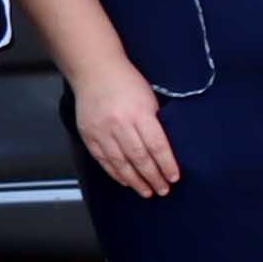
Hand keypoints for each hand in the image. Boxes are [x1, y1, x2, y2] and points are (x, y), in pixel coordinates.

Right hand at [75, 68, 178, 196]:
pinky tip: (126, 180)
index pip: (157, 146)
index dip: (166, 165)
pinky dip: (116, 173)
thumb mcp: (149, 98)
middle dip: (153, 177)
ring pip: (121, 163)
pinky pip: (103, 160)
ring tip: (147, 191)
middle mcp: (120, 123)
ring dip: (136, 181)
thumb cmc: (126, 82)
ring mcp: (102, 130)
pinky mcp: (88, 134)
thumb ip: (155, 123)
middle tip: (163, 190)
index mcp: (139, 113)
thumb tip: (163, 151)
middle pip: (140, 158)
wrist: (95, 70)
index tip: (174, 178)